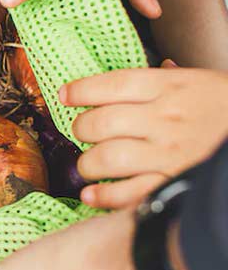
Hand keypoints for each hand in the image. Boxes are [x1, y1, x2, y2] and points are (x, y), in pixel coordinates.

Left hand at [61, 62, 227, 208]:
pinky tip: (91, 194)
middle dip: (81, 128)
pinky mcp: (173, 184)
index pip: (110, 84)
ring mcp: (170, 155)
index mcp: (172, 87)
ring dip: (87, 164)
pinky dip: (102, 197)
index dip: (80, 90)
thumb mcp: (205, 82)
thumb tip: (141, 73)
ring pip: (106, 158)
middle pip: (99, 122)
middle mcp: (166, 119)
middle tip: (83, 132)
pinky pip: (126, 194)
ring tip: (88, 165)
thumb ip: (168, 79)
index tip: (64, 95)